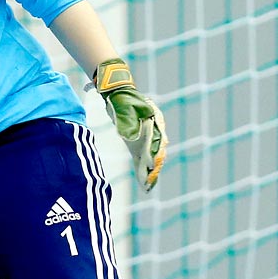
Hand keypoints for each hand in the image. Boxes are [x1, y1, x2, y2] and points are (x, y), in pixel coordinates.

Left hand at [92, 58, 167, 191]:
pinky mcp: (139, 139)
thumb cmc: (123, 100)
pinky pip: (142, 154)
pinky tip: (142, 176)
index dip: (155, 155)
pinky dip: (142, 165)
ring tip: (148, 185)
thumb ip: (128, 122)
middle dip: (154, 167)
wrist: (120, 93)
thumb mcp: (126, 109)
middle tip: (150, 183)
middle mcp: (154, 130)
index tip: (153, 167)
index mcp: (154, 122)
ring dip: (150, 169)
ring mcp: (148, 135)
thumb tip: (129, 137)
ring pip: (152, 155)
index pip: (156, 142)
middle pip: (156, 151)